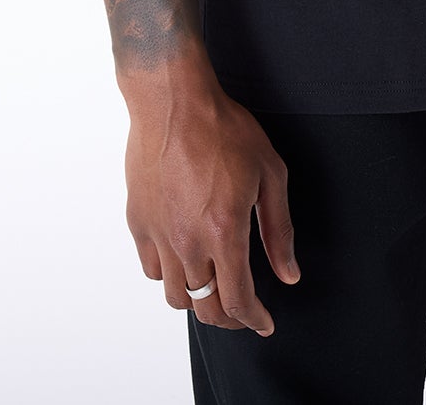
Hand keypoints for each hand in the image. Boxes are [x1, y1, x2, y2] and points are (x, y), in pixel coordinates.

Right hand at [124, 83, 299, 334]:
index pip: (238, 301)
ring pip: (176, 296)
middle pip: (206, 308)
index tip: (265, 324)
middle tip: (244, 310)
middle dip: (229, 318)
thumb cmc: (225, 130)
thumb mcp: (270, 173)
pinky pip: (151, 269)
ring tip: (214, 285)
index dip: (254, 320)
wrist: (173, 102)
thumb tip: (288, 274)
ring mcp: (158, 235)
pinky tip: (185, 259)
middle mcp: (188, 243)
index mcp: (224, 232)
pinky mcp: (138, 223)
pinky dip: (169, 275)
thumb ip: (278, 229)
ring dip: (199, 300)